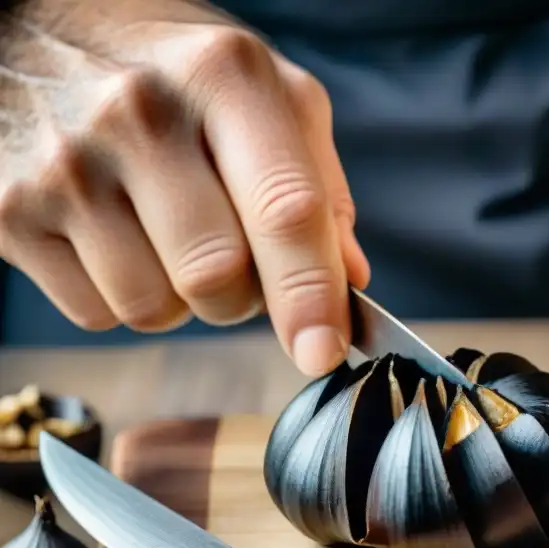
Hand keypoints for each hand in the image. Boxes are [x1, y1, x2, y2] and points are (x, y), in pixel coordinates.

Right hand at [0, 1, 369, 376]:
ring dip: (179, 299)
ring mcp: (65, 166)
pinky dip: (120, 296)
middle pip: (219, 278)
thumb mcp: (259, 88)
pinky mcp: (9, 212)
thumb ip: (316, 180)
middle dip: (244, 297)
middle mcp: (138, 115)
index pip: (284, 209)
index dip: (310, 293)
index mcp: (222, 77)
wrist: (31, 31)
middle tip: (236, 259)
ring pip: (155, 309)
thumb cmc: (167, 69)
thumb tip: (351, 278)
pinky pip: (96, 314)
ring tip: (164, 231)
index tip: (322, 350)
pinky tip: (112, 235)